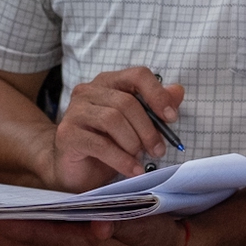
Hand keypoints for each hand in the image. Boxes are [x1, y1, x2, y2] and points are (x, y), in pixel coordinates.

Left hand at [0, 214, 203, 245]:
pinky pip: (41, 237)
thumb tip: (99, 227)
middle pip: (21, 240)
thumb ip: (124, 226)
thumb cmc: (160, 239)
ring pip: (28, 239)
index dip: (5, 224)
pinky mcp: (78, 245)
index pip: (35, 234)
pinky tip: (13, 214)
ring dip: (4, 227)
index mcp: (83, 245)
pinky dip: (22, 226)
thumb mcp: (147, 230)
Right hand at [50, 67, 183, 190]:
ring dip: (133, 143)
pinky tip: (133, 170)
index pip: (137, 75)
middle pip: (127, 102)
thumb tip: (178, 91)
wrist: (73, 169)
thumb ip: (155, 107)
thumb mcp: (135, 126)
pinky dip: (122, 159)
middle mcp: (88, 91)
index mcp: (108, 83)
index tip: (171, 118)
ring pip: (113, 120)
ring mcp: (75, 112)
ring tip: (140, 159)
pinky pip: (101, 145)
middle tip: (157, 150)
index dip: (158, 95)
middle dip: (148, 129)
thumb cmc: (106, 144)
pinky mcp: (67, 134)